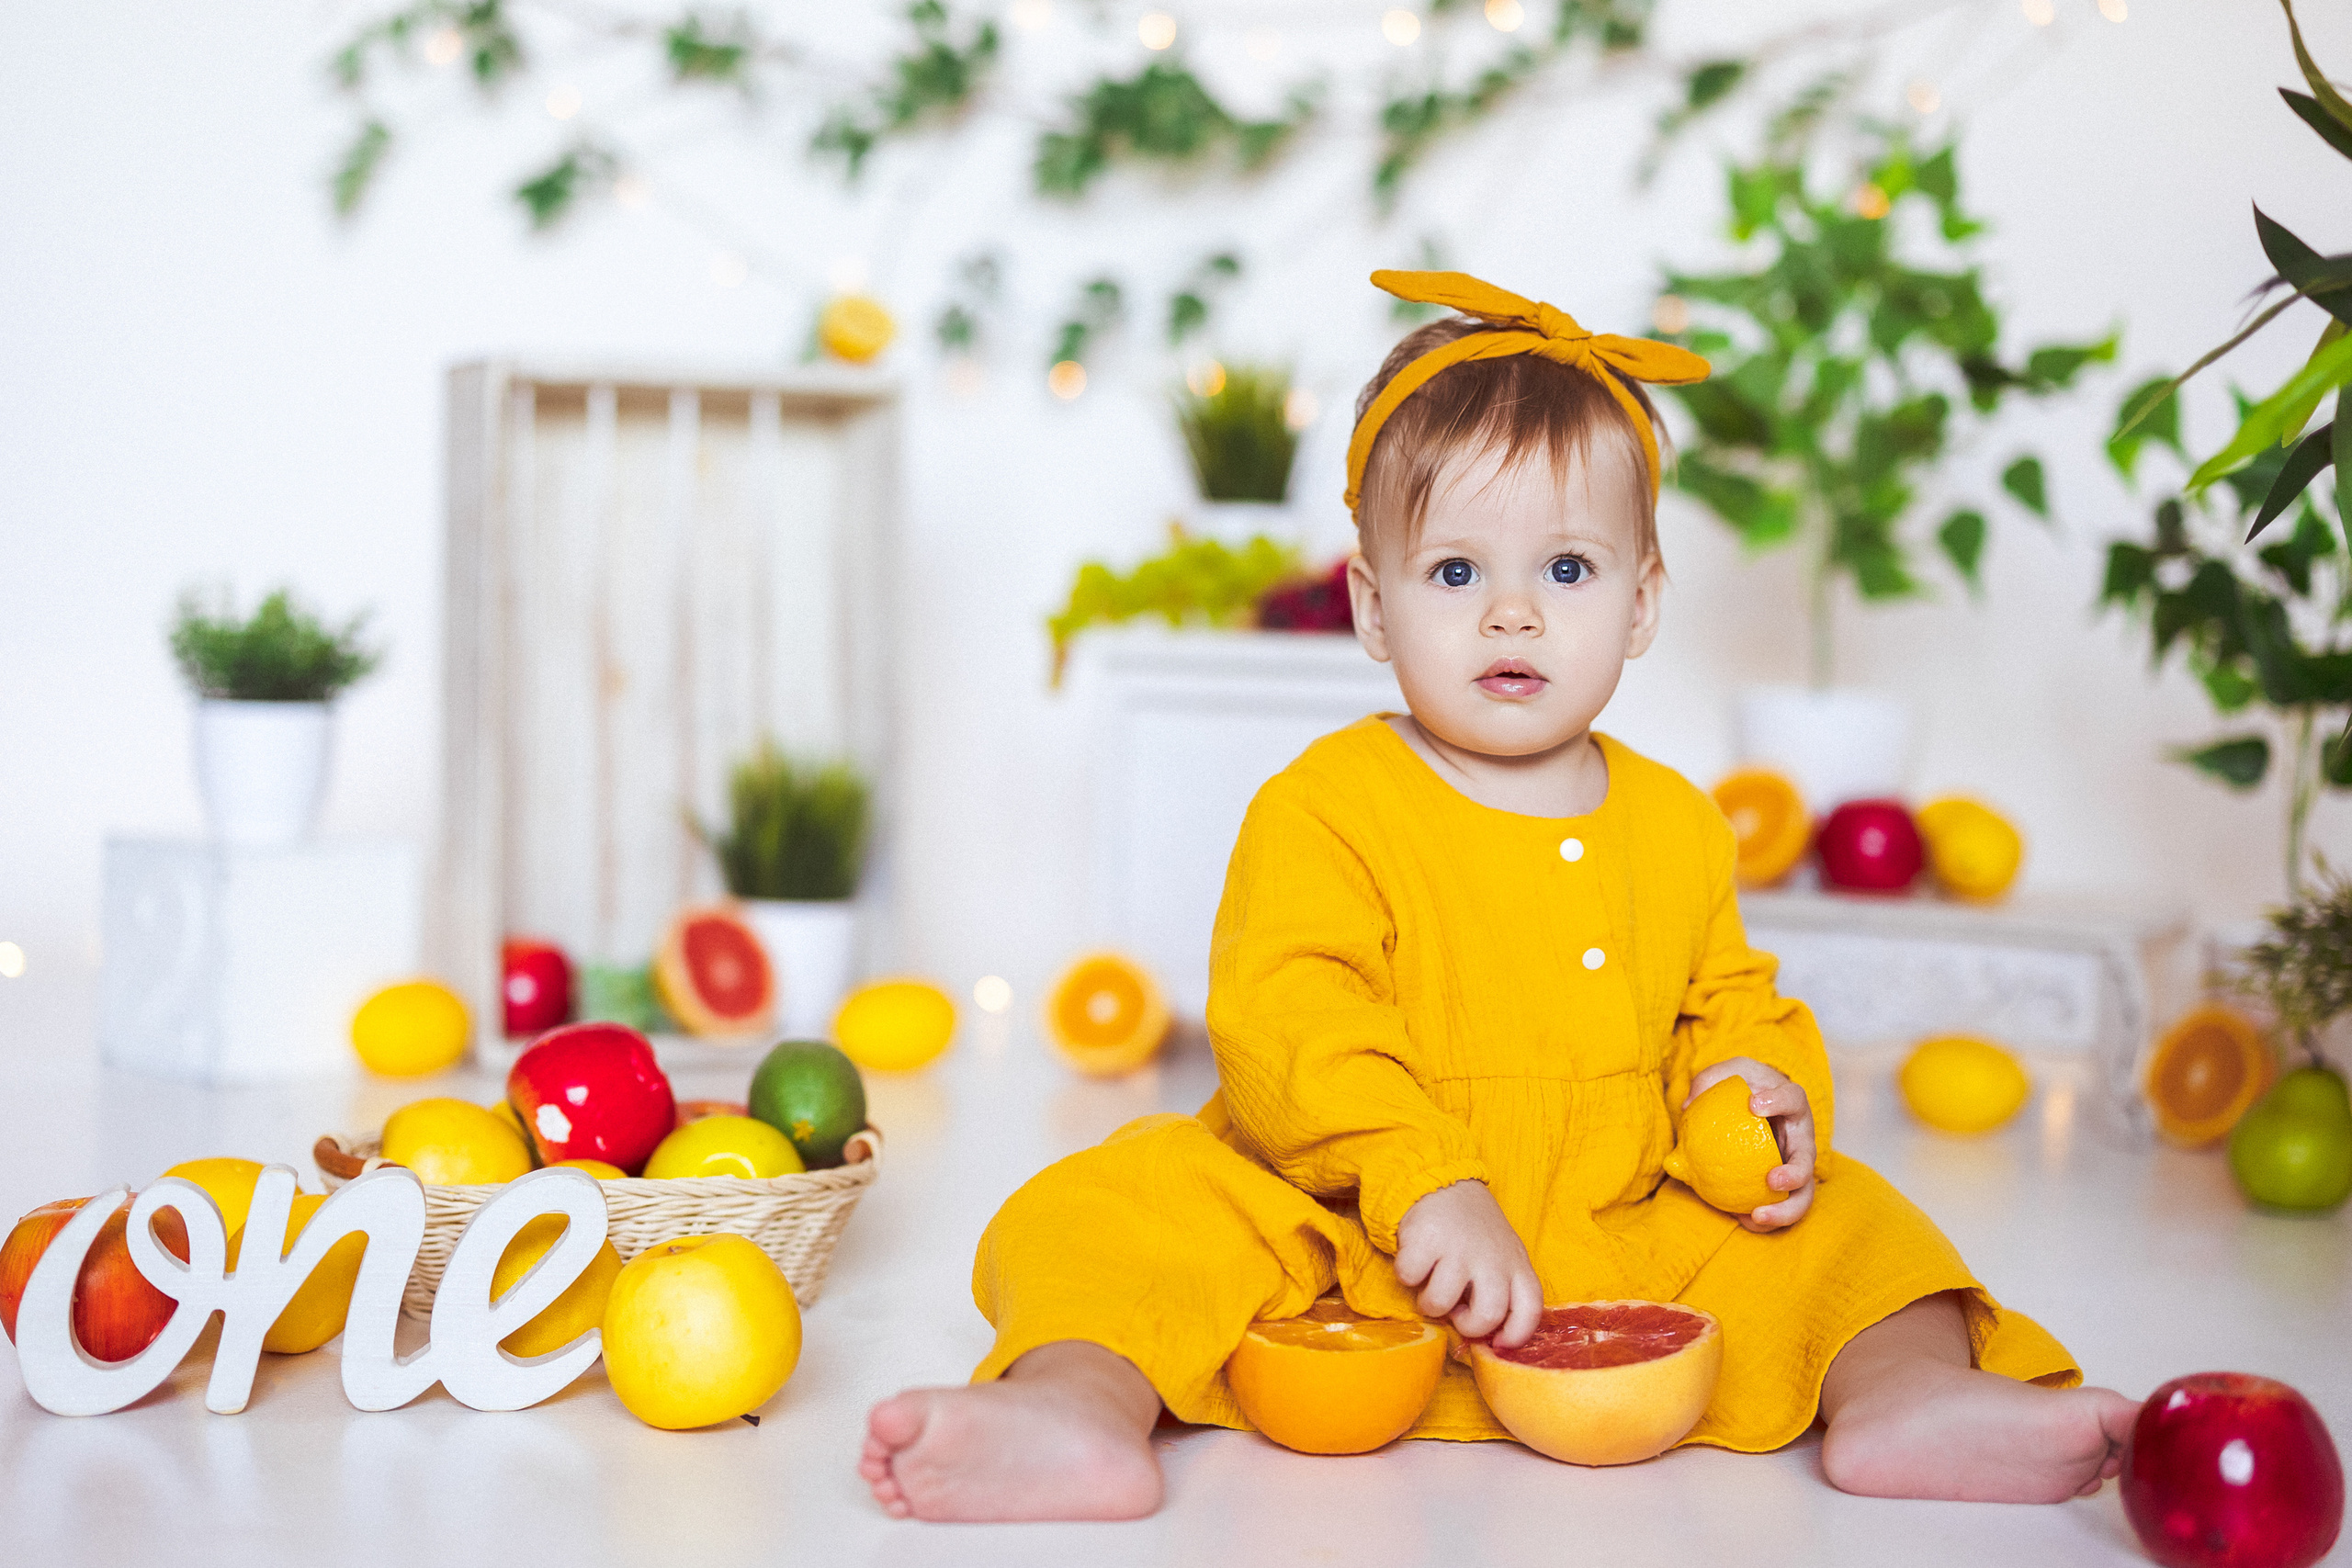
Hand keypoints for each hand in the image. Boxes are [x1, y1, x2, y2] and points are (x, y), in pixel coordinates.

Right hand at [1393, 1180, 1542, 1347]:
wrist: (1444, 1182)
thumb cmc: (1473, 1230)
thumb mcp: (1500, 1255)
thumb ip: (1501, 1289)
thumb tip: (1487, 1336)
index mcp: (1517, 1264)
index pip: (1531, 1309)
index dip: (1516, 1335)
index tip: (1498, 1343)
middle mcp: (1492, 1258)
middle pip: (1488, 1315)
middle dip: (1467, 1325)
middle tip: (1456, 1312)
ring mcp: (1459, 1248)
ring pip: (1440, 1303)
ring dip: (1428, 1303)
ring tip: (1430, 1284)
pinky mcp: (1427, 1239)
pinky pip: (1409, 1278)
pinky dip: (1406, 1274)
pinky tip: (1416, 1260)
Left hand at [1686, 1057, 1815, 1232]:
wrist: (1759, 1105)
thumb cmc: (1743, 1087)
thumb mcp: (1728, 1073)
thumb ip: (1709, 1081)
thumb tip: (1688, 1106)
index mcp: (1791, 1105)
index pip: (1793, 1098)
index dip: (1779, 1101)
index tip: (1754, 1104)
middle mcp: (1800, 1139)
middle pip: (1808, 1160)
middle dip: (1795, 1174)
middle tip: (1771, 1181)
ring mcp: (1795, 1167)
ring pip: (1802, 1195)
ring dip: (1784, 1210)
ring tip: (1756, 1216)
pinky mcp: (1785, 1189)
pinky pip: (1780, 1208)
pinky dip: (1764, 1219)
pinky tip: (1741, 1219)